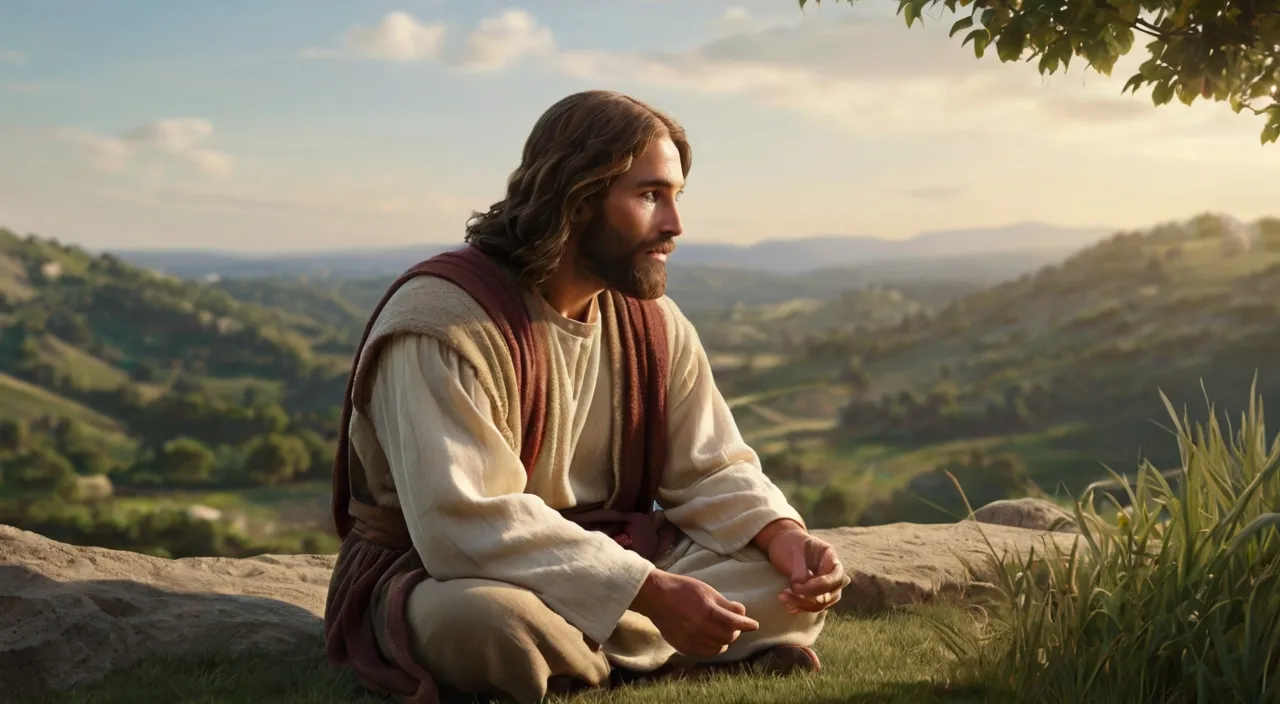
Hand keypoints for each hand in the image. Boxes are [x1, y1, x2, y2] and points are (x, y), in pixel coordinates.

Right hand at [630, 569, 758, 657]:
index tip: (754, 625)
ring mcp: (692, 640)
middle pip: (728, 637)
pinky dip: (713, 648)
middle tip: (734, 625)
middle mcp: (701, 628)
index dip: (747, 624)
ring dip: (724, 640)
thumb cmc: (683, 589)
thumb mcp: (706, 590)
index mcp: (708, 611)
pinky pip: (705, 653)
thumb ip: (725, 604)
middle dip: (735, 631)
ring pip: (718, 648)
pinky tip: (712, 639)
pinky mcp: (684, 647)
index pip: (735, 622)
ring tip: (721, 631)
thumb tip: (742, 612)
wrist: (657, 597)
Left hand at [764, 527, 848, 613]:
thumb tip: (800, 588)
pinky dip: (801, 607)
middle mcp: (834, 573)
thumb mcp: (794, 551)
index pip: (832, 579)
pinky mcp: (819, 593)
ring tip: (782, 598)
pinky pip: (814, 605)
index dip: (815, 587)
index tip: (795, 587)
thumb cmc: (790, 543)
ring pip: (822, 604)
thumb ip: (800, 569)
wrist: (784, 542)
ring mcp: (828, 585)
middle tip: (783, 594)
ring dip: (802, 605)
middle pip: (830, 595)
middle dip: (807, 599)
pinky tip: (788, 607)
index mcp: (830, 557)